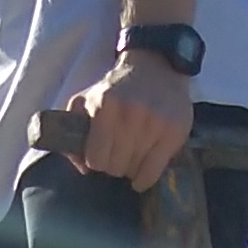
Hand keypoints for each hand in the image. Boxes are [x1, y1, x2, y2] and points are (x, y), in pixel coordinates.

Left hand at [64, 51, 194, 192]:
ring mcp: (154, 124)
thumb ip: (73, 130)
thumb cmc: (117, 90)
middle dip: (114, 164)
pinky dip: (145, 178)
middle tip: (119, 154)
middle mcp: (130, 114)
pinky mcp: (174, 133)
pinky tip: (143, 173)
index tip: (102, 155)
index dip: (97, 160)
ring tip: (132, 154)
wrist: (155, 68)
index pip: (95, 159)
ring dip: (130, 168)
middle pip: (114, 167)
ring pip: (133, 171)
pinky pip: (152, 173)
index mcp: (104, 107)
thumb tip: (81, 167)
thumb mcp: (87, 100)